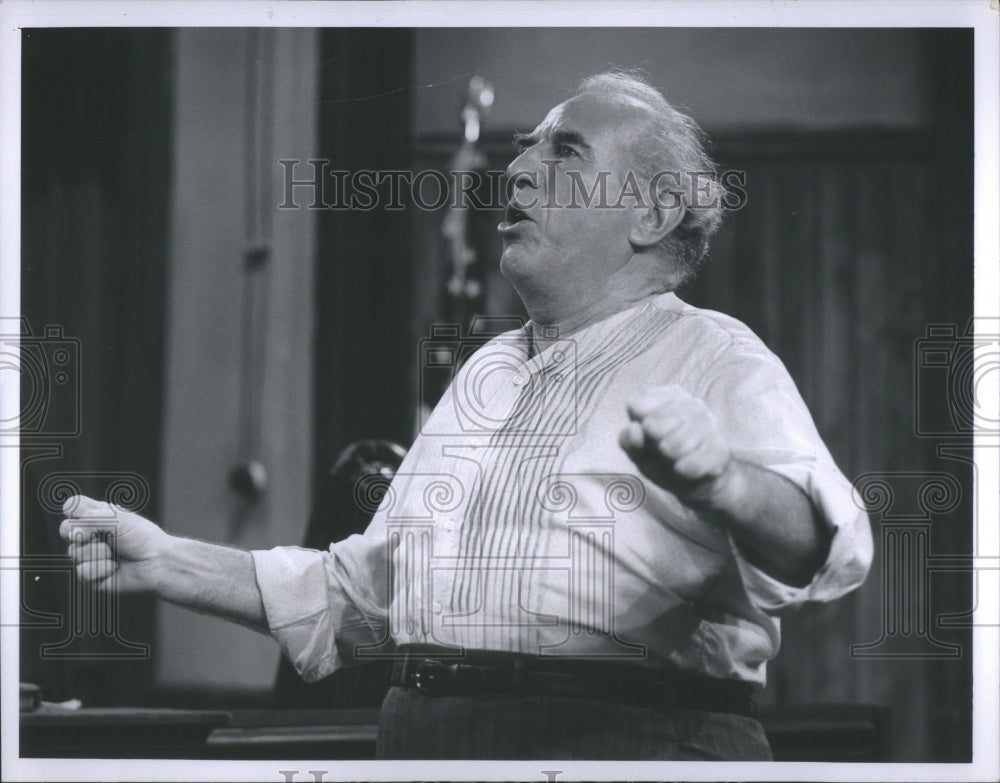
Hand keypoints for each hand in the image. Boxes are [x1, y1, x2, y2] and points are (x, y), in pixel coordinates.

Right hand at [59, 495, 171, 592]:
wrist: (157, 562)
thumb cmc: (143, 538)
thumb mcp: (119, 519)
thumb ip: (92, 517)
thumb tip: (72, 529)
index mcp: (96, 517)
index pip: (70, 508)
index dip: (77, 512)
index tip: (94, 515)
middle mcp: (89, 535)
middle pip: (65, 530)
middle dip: (86, 533)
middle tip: (106, 536)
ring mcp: (88, 555)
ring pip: (74, 552)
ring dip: (98, 552)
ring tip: (115, 553)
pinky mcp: (91, 575)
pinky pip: (83, 571)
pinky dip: (101, 569)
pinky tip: (115, 568)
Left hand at [619, 385, 740, 511]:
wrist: (696, 484)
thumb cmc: (662, 460)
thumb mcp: (638, 451)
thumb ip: (628, 439)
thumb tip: (635, 428)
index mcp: (668, 396)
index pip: (638, 405)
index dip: (638, 426)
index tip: (647, 435)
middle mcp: (692, 403)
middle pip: (654, 425)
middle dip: (652, 445)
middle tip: (663, 450)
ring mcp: (710, 424)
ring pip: (674, 445)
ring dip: (669, 459)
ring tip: (676, 459)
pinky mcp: (721, 448)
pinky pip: (691, 464)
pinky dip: (682, 471)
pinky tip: (686, 469)